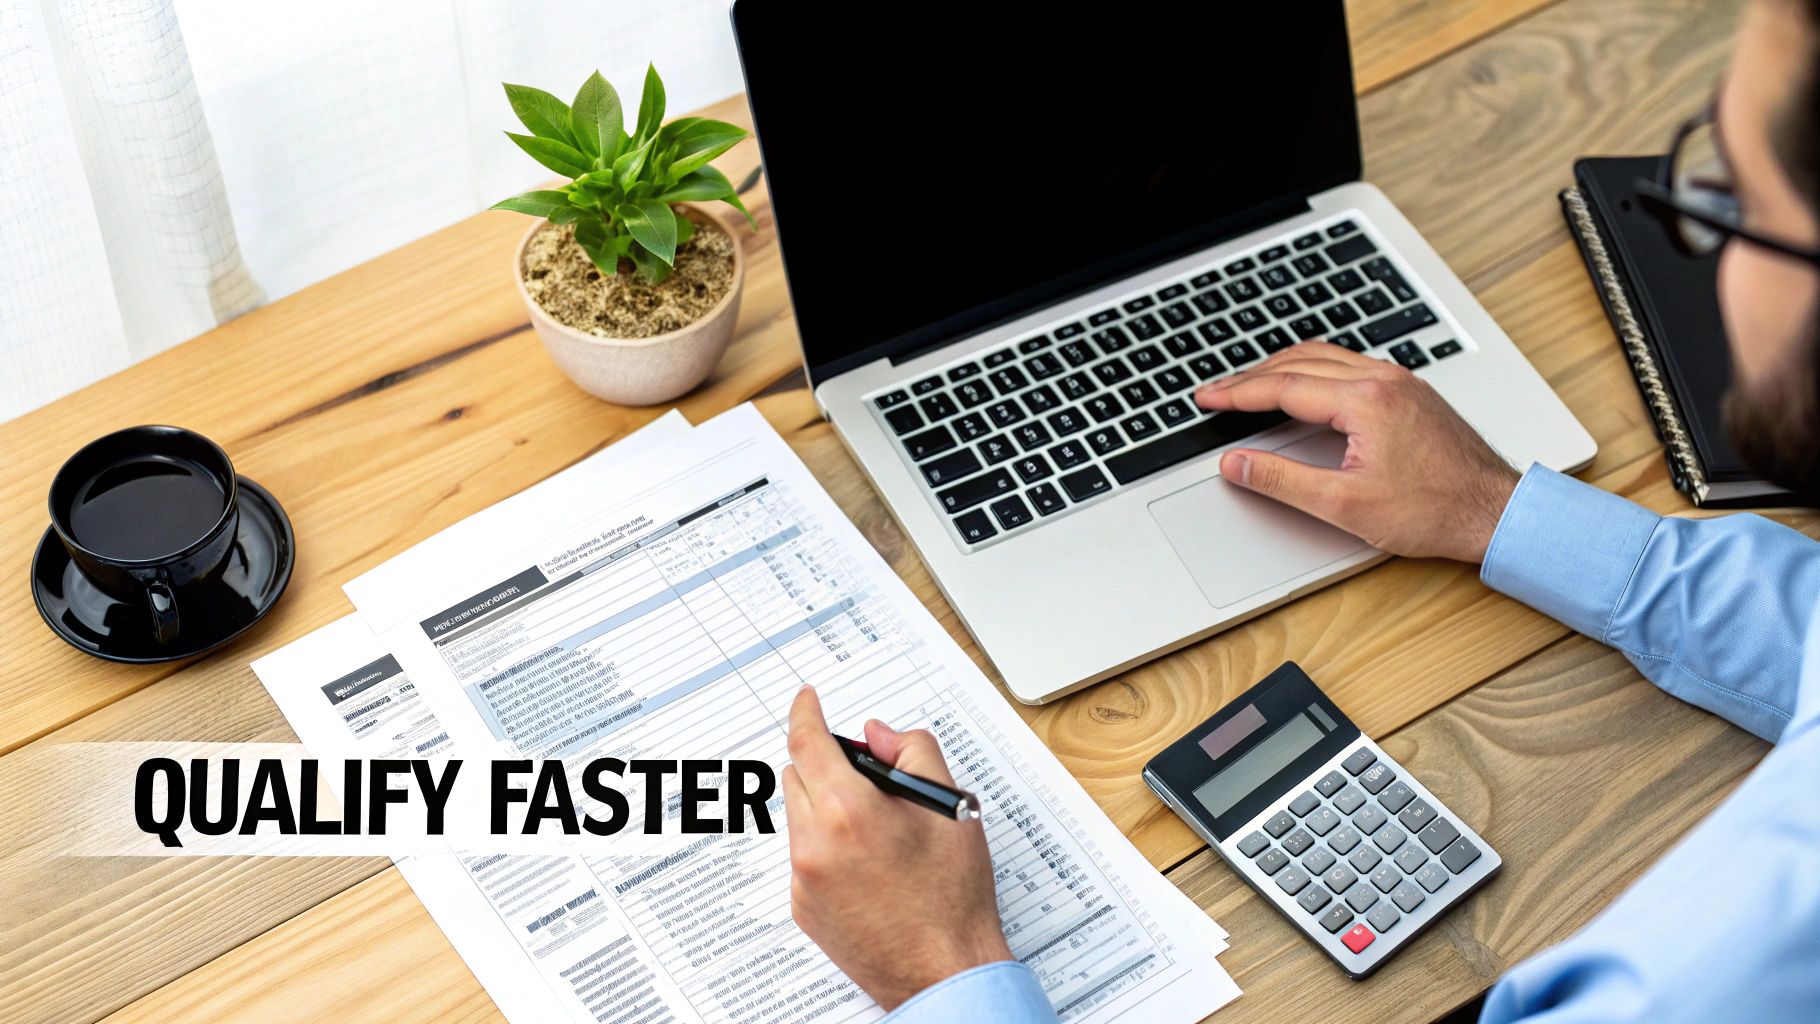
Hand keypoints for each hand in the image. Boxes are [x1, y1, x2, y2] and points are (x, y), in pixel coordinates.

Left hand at [782, 686, 1011, 1009]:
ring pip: (801, 818)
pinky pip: (804, 857)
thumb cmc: (951, 895)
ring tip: (879, 836)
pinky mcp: (803, 909)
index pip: (807, 741)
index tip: (807, 698)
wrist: (944, 971)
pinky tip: (870, 869)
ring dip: (828, 810)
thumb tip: (878, 735)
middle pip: (798, 776)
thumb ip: (912, 751)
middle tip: (874, 785)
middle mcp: (814, 844)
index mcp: (847, 810)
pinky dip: (828, 849)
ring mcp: (803, 880)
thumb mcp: (948, 805)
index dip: (805, 711)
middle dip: (827, 768)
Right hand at [1193, 342, 1519, 562]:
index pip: (1283, 386)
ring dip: (1281, 367)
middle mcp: (1383, 380)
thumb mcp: (1345, 505)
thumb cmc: (1435, 510)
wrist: (1495, 512)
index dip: (1236, 392)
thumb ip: (1283, 481)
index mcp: (1365, 401)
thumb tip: (1238, 464)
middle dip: (1250, 376)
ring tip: (1248, 384)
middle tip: (1216, 391)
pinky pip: (1349, 364)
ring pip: (1325, 357)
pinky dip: (1313, 370)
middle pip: (1299, 363)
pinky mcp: (1409, 392)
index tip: (1206, 398)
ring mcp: (1399, 382)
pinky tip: (1303, 385)